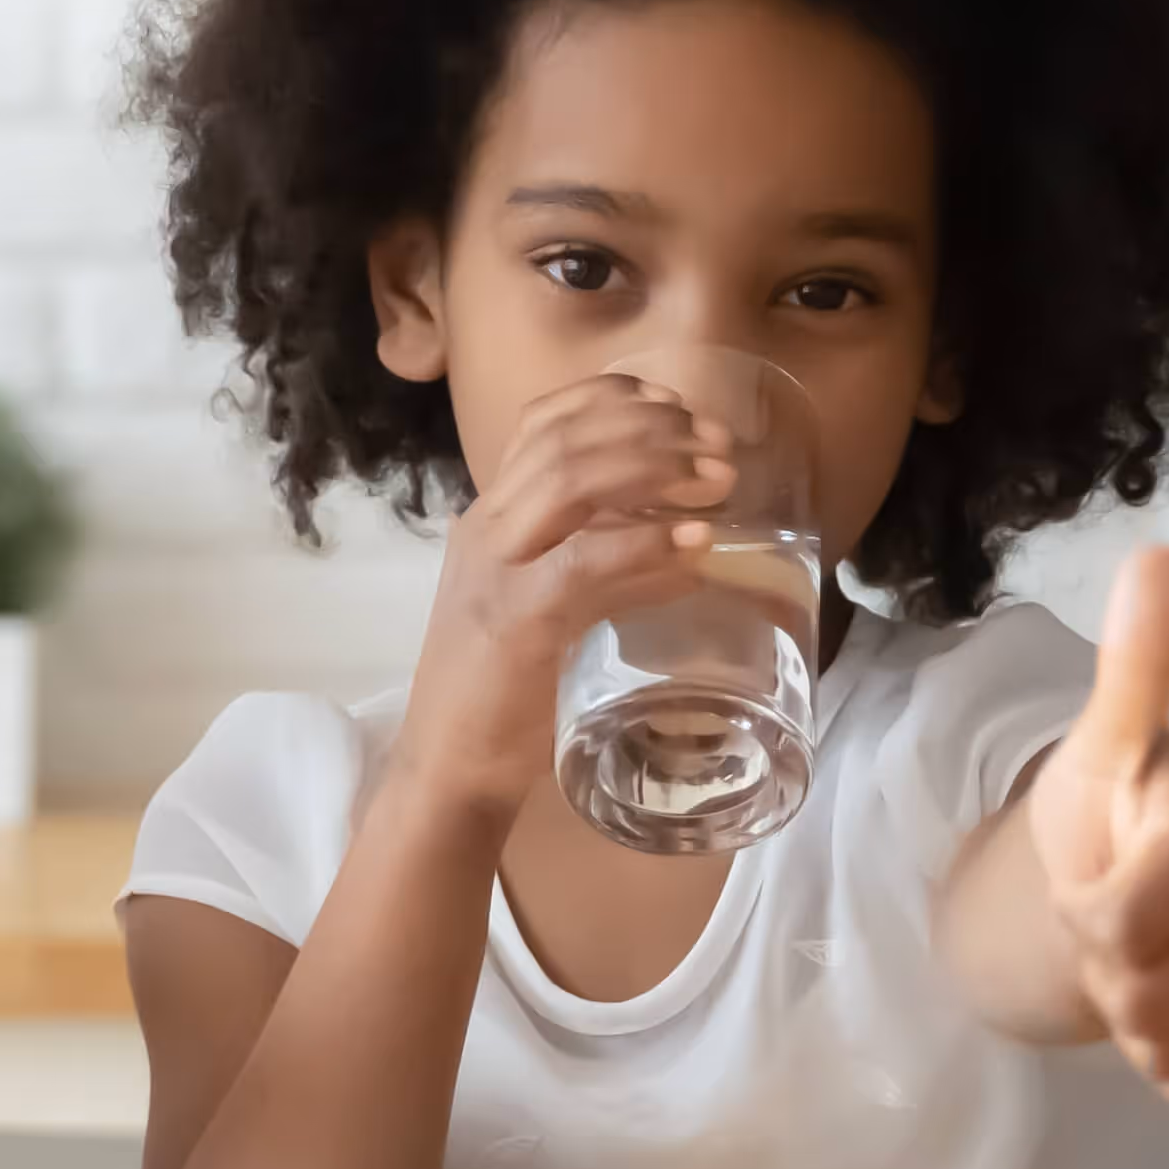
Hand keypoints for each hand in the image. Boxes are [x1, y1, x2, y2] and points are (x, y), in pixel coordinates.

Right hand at [395, 369, 739, 816]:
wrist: (448, 769)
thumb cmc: (502, 693)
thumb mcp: (545, 607)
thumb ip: (593, 565)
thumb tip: (678, 540)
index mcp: (488, 519)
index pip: (543, 422)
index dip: (615, 400)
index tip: (679, 408)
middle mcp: (485, 530)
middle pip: (566, 439)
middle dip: (653, 429)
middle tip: (719, 445)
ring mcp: (495, 572)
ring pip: (572, 481)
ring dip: (656, 470)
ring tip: (718, 481)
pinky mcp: (517, 622)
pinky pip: (587, 563)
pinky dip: (647, 544)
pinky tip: (696, 544)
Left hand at [1011, 546, 1168, 1113]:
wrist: (1145, 883)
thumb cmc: (1116, 812)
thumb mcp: (1101, 746)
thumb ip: (1134, 668)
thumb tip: (1157, 555)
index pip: (1120, 918)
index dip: (1089, 913)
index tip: (1093, 881)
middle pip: (1145, 993)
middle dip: (1105, 972)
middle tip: (1109, 930)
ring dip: (1134, 1020)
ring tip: (1138, 965)